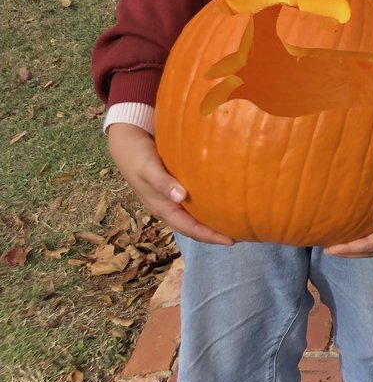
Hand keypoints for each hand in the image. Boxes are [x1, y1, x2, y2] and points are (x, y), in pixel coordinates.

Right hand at [107, 124, 233, 245]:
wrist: (125, 141)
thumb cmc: (137, 155)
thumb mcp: (148, 168)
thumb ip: (162, 182)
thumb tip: (181, 197)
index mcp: (160, 206)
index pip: (189, 227)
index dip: (209, 236)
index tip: (231, 240)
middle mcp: (165, 206)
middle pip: (192, 226)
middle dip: (212, 233)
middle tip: (238, 234)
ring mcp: (167, 198)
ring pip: (191, 216)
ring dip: (208, 221)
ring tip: (230, 221)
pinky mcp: (170, 187)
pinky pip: (189, 203)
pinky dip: (203, 206)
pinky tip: (216, 200)